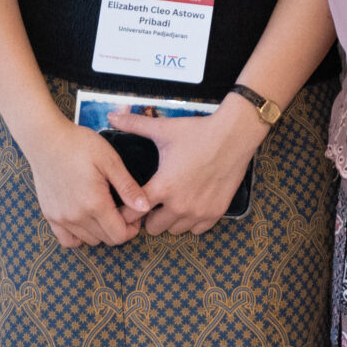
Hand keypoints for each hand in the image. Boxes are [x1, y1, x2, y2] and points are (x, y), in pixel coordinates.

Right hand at [22, 121, 151, 247]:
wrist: (47, 140)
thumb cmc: (80, 145)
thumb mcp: (110, 161)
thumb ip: (128, 187)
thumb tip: (145, 208)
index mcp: (94, 204)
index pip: (118, 235)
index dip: (132, 228)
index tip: (135, 213)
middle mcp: (76, 217)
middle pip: (105, 240)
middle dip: (119, 229)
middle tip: (123, 209)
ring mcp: (60, 218)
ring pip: (88, 240)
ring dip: (101, 231)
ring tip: (106, 210)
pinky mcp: (49, 215)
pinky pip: (67, 240)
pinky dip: (79, 235)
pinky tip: (86, 218)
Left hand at [112, 104, 266, 235]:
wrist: (235, 134)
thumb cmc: (199, 132)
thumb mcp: (164, 129)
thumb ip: (134, 125)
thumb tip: (110, 115)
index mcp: (162, 187)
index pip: (132, 214)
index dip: (128, 210)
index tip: (130, 204)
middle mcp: (179, 205)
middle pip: (152, 228)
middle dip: (150, 216)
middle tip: (156, 200)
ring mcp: (198, 211)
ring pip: (175, 230)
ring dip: (172, 219)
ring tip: (174, 202)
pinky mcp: (215, 213)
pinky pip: (197, 230)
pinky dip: (193, 221)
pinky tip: (193, 204)